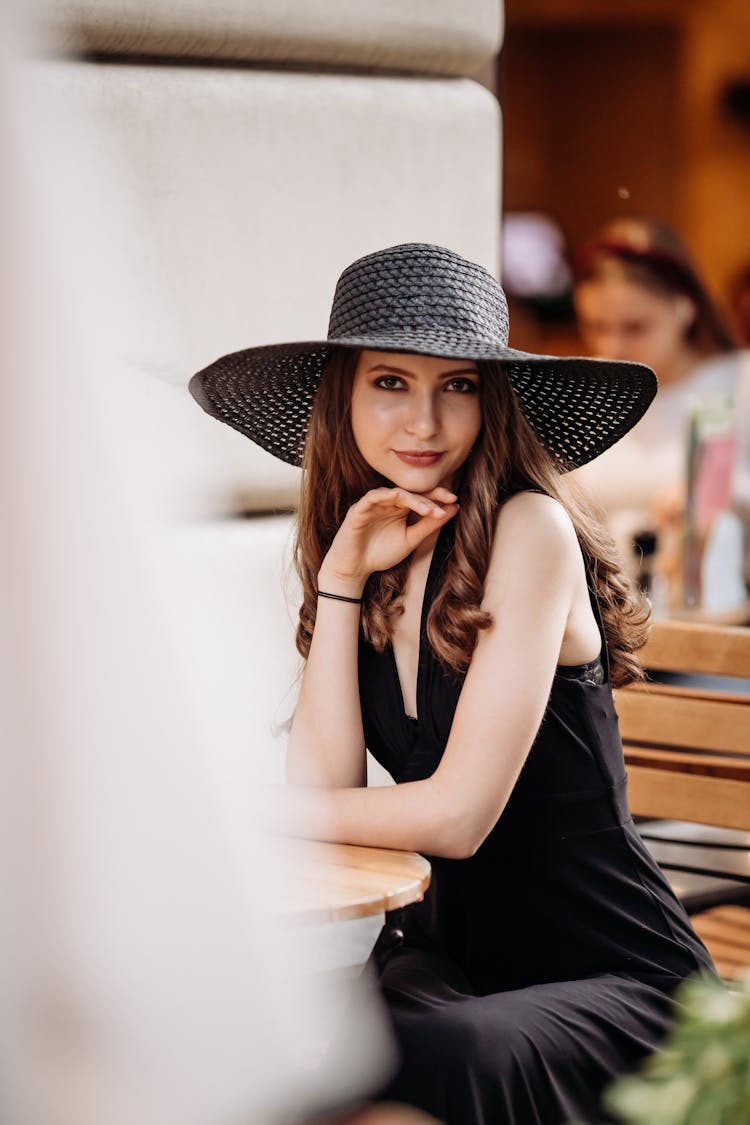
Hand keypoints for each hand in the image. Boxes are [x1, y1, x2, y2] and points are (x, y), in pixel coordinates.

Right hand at [319, 486, 458, 592]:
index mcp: (401, 508)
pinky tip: (399, 498)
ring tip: (429, 509)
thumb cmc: (380, 554)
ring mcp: (374, 504)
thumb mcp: (410, 540)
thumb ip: (429, 525)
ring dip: (413, 499)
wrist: (354, 569)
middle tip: (448, 500)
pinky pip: (373, 497)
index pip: (421, 497)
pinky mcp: (359, 509)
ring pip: (396, 493)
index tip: (455, 501)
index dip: (438, 497)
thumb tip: (454, 508)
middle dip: (430, 496)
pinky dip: (386, 495)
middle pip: (412, 492)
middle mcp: (388, 502)